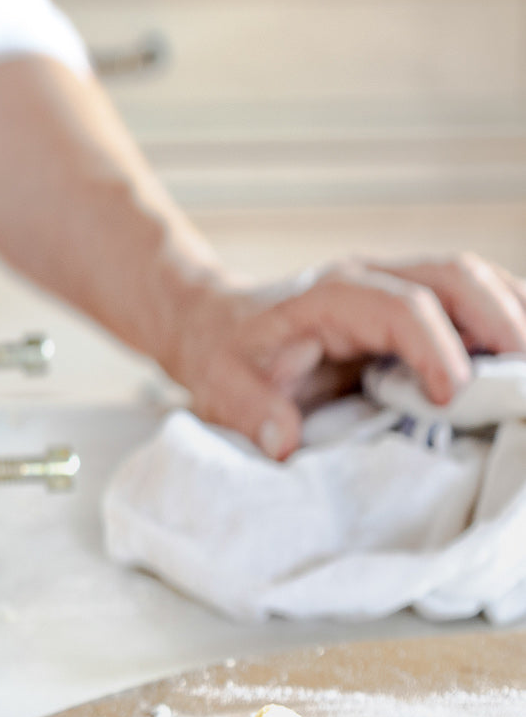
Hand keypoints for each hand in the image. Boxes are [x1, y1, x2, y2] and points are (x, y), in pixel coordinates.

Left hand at [176, 254, 525, 458]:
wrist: (221, 324)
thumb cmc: (227, 356)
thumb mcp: (221, 386)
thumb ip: (250, 411)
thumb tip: (285, 442)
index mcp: (332, 294)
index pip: (402, 306)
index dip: (435, 347)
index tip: (453, 396)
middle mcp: (374, 277)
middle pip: (455, 275)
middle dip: (501, 320)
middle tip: (525, 378)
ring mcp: (399, 284)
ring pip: (475, 280)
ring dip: (514, 316)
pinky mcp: (416, 303)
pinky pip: (475, 299)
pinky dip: (506, 322)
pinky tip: (518, 359)